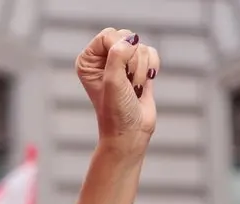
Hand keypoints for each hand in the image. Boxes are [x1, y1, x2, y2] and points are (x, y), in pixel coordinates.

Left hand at [75, 28, 158, 150]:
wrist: (131, 132)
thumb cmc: (116, 111)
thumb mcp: (113, 81)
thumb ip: (118, 55)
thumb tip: (131, 39)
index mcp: (88, 60)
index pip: (108, 35)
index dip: (119, 50)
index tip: (120, 73)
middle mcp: (103, 59)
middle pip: (126, 38)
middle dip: (132, 61)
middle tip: (127, 83)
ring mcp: (122, 63)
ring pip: (141, 47)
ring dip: (142, 70)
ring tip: (133, 89)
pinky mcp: (139, 67)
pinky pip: (151, 53)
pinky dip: (151, 68)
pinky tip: (143, 85)